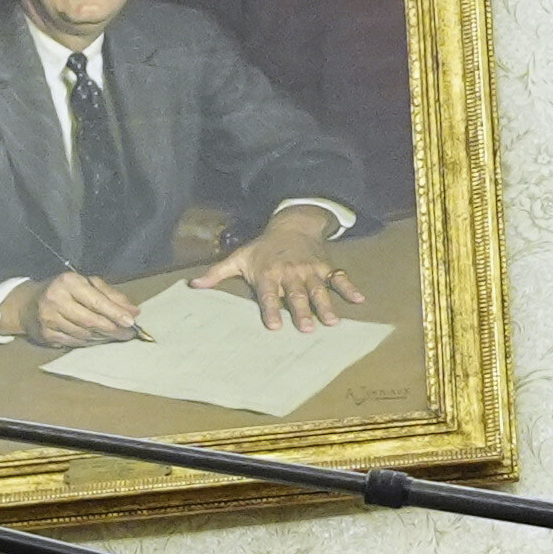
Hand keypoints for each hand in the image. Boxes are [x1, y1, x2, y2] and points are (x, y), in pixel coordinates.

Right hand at [13, 270, 143, 348]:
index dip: (115, 313)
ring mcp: (49, 319)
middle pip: (90, 321)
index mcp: (68, 282)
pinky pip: (75, 342)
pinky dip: (90, 342)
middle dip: (112, 329)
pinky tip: (99, 340)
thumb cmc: (63, 290)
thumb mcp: (86, 284)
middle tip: (128, 334)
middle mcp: (56, 300)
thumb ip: (110, 295)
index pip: (96, 301)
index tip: (131, 322)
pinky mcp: (46, 335)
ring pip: (84, 334)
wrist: (27, 304)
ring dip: (103, 337)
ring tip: (116, 336)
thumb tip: (133, 311)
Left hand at [181, 212, 367, 329]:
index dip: (270, 309)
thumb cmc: (263, 247)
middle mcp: (290, 273)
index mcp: (268, 274)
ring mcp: (311, 270)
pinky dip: (350, 288)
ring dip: (325, 305)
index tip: (272, 326)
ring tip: (331, 322)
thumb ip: (217, 273)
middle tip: (305, 329)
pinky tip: (359, 300)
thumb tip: (193, 285)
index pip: (268, 295)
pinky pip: (340, 278)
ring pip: (318, 290)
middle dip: (300, 311)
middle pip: (296, 295)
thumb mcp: (239, 257)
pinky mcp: (326, 266)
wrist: (292, 224)